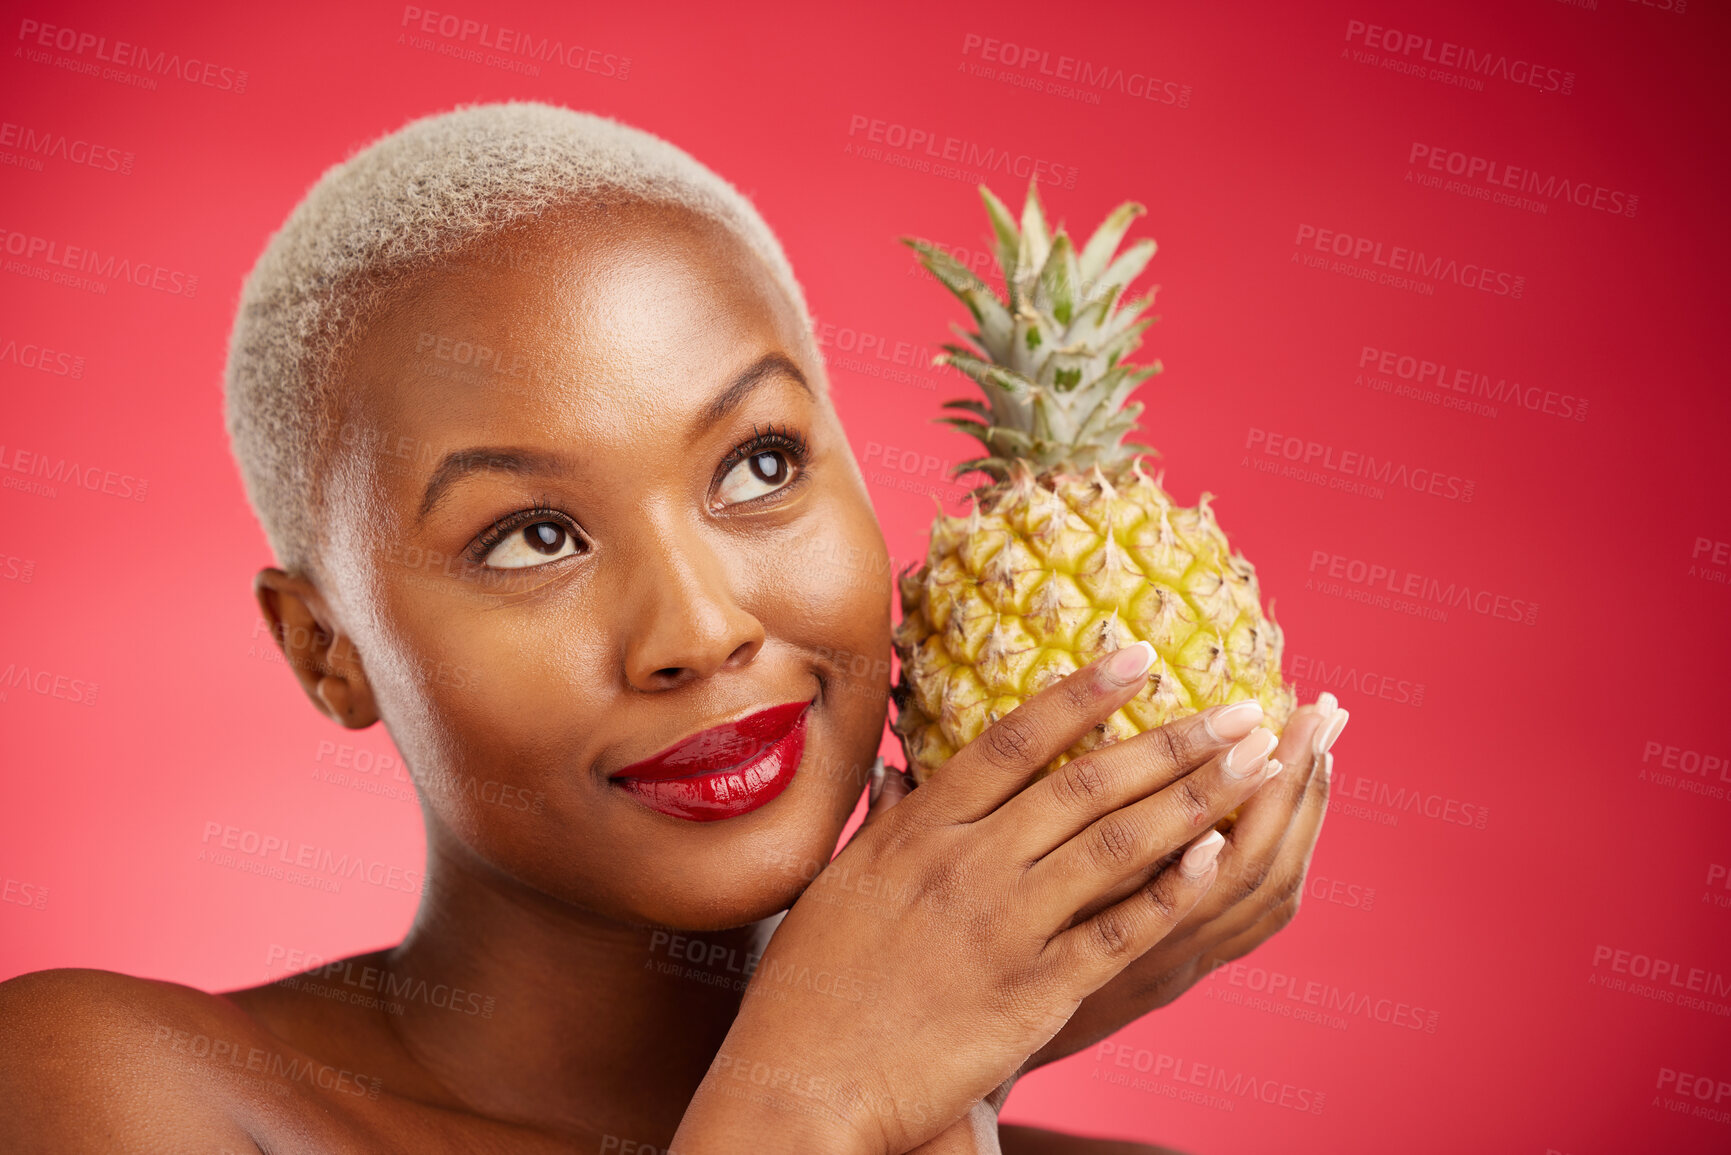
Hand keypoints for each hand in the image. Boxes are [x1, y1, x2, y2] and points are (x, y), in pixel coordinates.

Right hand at [673, 642, 1283, 1154]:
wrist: (801, 1083)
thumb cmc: (808, 986)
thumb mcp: (837, 883)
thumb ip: (883, 822)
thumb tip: (902, 770)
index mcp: (919, 831)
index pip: (1014, 741)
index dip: (1082, 693)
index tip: (1139, 654)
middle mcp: (969, 866)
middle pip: (1086, 784)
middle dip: (1172, 740)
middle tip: (1240, 707)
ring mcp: (1006, 928)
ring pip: (1118, 846)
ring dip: (1196, 798)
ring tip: (1256, 762)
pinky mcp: (1033, 993)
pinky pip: (1117, 932)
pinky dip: (1171, 891)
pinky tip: (1217, 854)